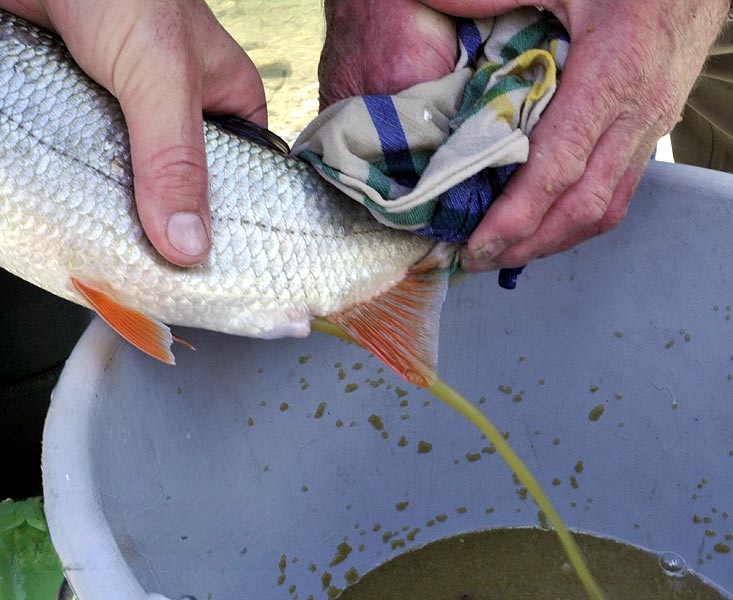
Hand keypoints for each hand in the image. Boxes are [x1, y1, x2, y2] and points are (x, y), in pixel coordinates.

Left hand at [1, 0, 265, 265]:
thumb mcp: (162, 78)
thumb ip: (175, 158)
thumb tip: (189, 244)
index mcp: (228, 106)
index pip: (245, 182)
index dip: (235, 228)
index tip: (218, 273)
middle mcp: (185, 119)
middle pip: (187, 192)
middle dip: (172, 228)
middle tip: (163, 276)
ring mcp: (134, 121)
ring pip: (138, 185)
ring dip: (124, 214)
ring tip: (123, 261)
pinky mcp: (89, 120)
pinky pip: (94, 169)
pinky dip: (85, 192)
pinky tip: (85, 219)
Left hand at [320, 0, 729, 271]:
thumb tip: (428, 3)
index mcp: (611, 73)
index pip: (558, 168)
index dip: (517, 216)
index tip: (478, 244)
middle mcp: (635, 113)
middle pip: (582, 206)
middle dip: (528, 244)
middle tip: (477, 260)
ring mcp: (649, 129)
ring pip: (604, 210)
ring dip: (552, 242)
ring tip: (505, 253)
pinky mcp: (651, 135)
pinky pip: (617, 195)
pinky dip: (576, 222)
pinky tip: (544, 228)